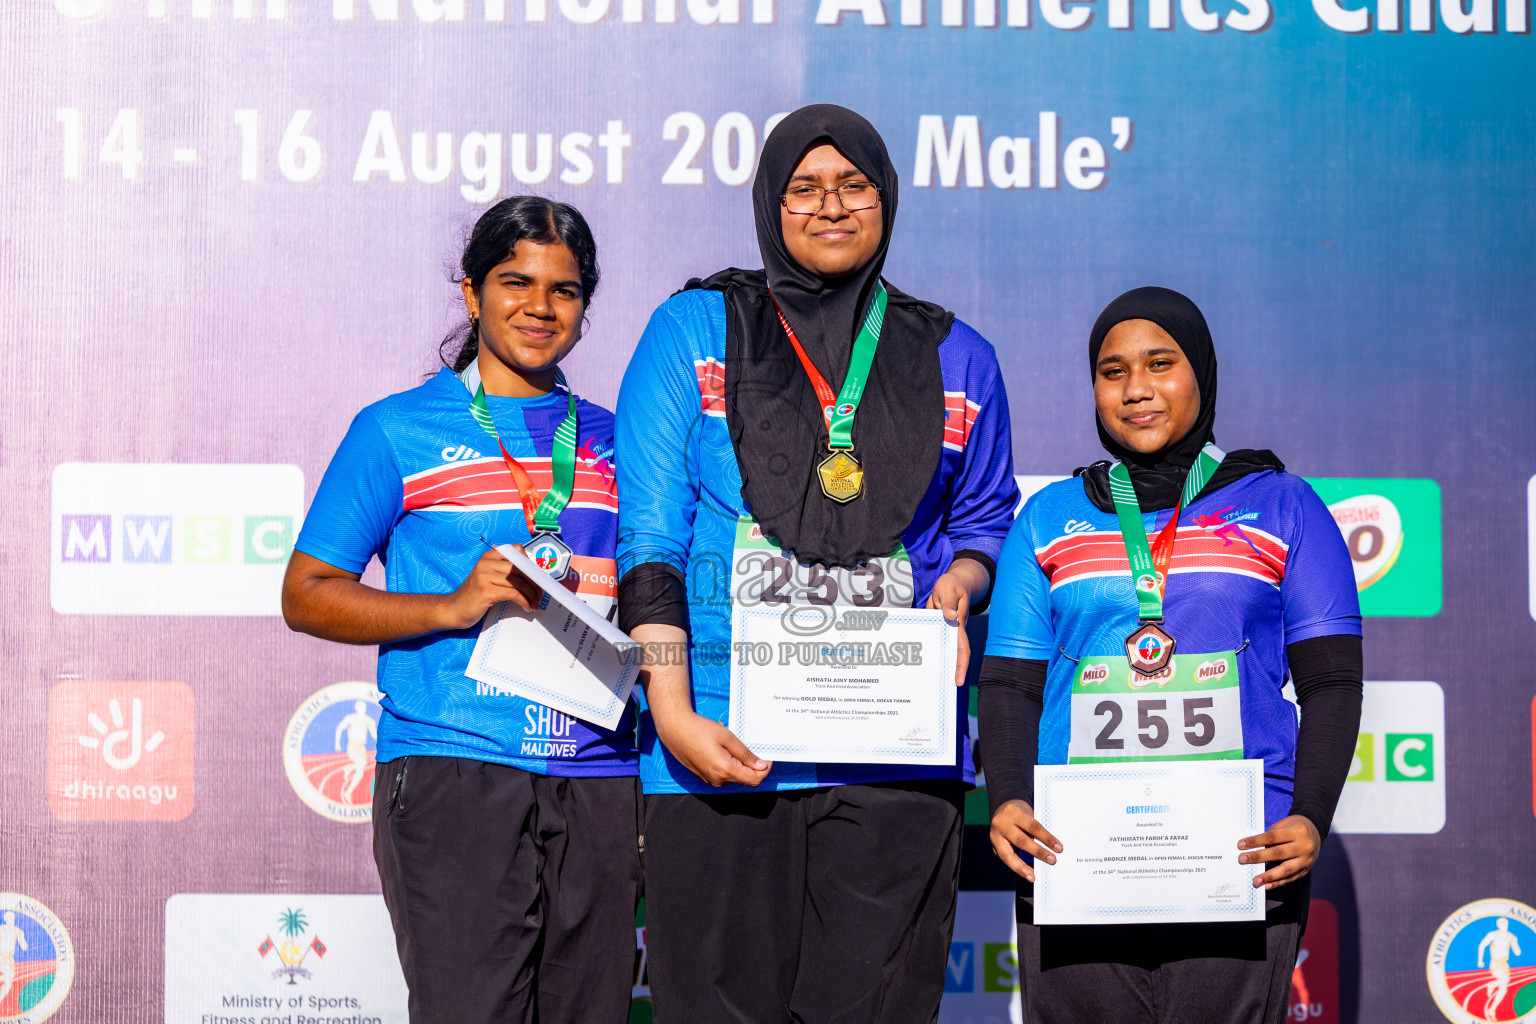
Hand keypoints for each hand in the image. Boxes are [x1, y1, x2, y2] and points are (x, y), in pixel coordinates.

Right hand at [441, 546, 543, 628]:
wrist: (453, 609)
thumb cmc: (475, 596)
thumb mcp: (489, 578)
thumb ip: (506, 573)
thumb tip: (533, 575)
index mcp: (488, 556)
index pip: (517, 551)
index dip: (530, 564)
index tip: (538, 577)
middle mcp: (486, 563)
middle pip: (520, 567)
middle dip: (535, 582)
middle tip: (540, 594)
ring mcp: (484, 576)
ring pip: (519, 582)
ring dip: (531, 594)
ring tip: (535, 604)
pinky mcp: (486, 591)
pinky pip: (513, 594)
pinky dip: (524, 601)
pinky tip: (527, 607)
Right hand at [652, 707, 771, 787]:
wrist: (675, 730)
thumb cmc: (700, 730)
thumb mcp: (727, 737)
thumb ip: (745, 754)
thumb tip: (761, 766)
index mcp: (725, 771)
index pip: (755, 779)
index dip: (765, 769)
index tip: (768, 756)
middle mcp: (718, 780)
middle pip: (746, 779)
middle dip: (753, 766)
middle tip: (752, 746)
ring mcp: (710, 780)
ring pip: (735, 776)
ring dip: (739, 762)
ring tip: (730, 742)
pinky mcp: (705, 777)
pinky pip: (724, 774)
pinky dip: (729, 762)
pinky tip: (721, 747)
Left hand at [926, 571, 971, 685]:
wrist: (951, 583)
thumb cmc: (952, 586)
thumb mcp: (949, 589)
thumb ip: (948, 602)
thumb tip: (951, 616)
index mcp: (958, 625)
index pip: (961, 648)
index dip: (961, 665)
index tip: (958, 680)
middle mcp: (952, 632)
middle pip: (952, 656)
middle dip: (949, 673)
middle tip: (942, 691)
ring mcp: (943, 631)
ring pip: (940, 651)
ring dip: (936, 665)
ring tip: (926, 682)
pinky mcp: (935, 629)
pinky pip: (931, 642)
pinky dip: (924, 651)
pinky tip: (913, 660)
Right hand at [989, 799, 1063, 882]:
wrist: (1000, 809)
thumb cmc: (1019, 812)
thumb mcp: (1027, 813)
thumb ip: (1034, 828)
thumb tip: (1049, 846)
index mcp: (1013, 812)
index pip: (1032, 826)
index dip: (1046, 838)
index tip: (1058, 848)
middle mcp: (1001, 824)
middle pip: (1021, 841)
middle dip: (1038, 852)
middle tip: (1052, 860)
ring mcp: (994, 836)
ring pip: (1007, 854)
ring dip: (1021, 867)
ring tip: (1032, 877)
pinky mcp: (993, 846)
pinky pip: (1005, 859)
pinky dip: (1016, 866)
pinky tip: (1026, 873)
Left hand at [1237, 814, 1320, 889]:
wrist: (1315, 832)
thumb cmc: (1293, 827)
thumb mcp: (1284, 825)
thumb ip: (1271, 837)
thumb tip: (1254, 851)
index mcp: (1297, 832)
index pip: (1273, 837)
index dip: (1256, 841)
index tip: (1240, 845)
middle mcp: (1304, 847)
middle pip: (1278, 853)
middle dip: (1258, 857)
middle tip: (1242, 859)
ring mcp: (1306, 860)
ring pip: (1286, 869)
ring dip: (1269, 876)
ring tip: (1255, 880)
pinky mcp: (1306, 870)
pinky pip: (1291, 878)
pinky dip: (1278, 883)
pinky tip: (1267, 886)